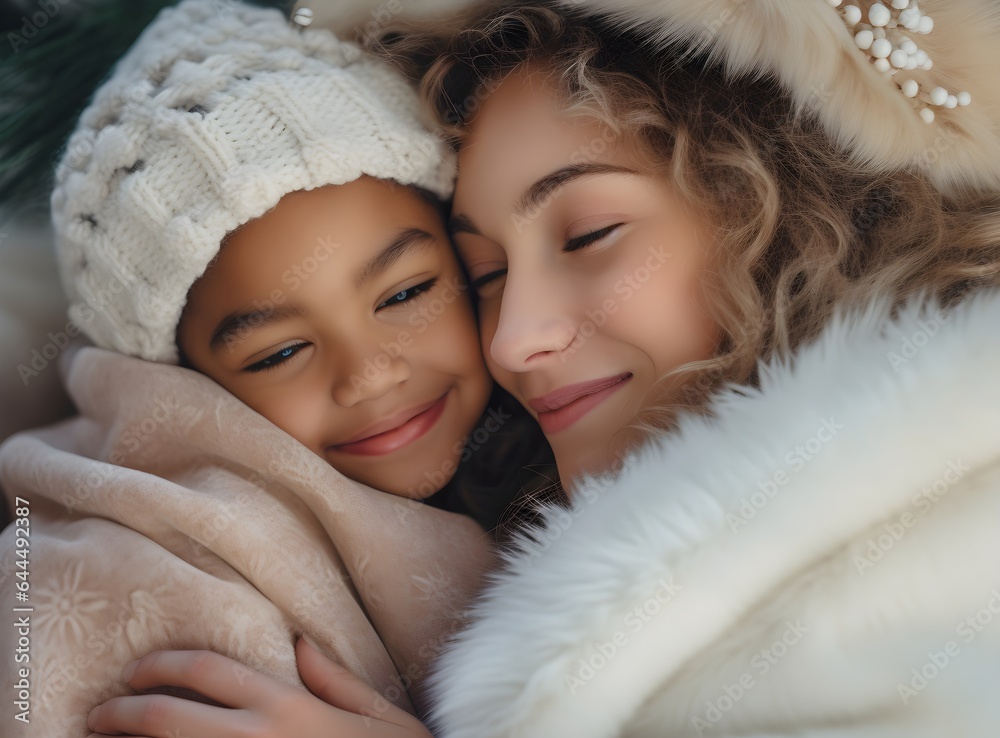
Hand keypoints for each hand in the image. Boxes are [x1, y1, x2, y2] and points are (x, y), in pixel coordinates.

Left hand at [86, 636, 432, 737]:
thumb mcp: (379, 714)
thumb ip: (334, 679)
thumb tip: (300, 641)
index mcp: (288, 706)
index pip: (208, 671)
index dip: (162, 666)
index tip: (135, 674)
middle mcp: (257, 737)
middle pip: (167, 715)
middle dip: (122, 713)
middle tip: (98, 717)